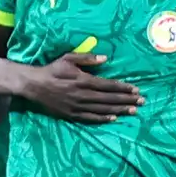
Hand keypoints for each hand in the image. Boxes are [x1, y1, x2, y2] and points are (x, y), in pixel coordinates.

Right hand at [19, 54, 141, 123]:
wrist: (33, 85)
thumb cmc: (52, 70)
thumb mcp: (68, 58)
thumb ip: (87, 58)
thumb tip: (105, 58)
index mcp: (83, 80)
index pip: (108, 85)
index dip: (123, 88)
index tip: (136, 90)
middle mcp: (83, 95)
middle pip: (109, 98)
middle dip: (127, 100)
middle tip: (141, 102)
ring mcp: (78, 106)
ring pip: (103, 109)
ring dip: (119, 110)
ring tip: (133, 111)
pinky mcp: (72, 114)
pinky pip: (91, 118)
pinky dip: (103, 118)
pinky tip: (114, 118)